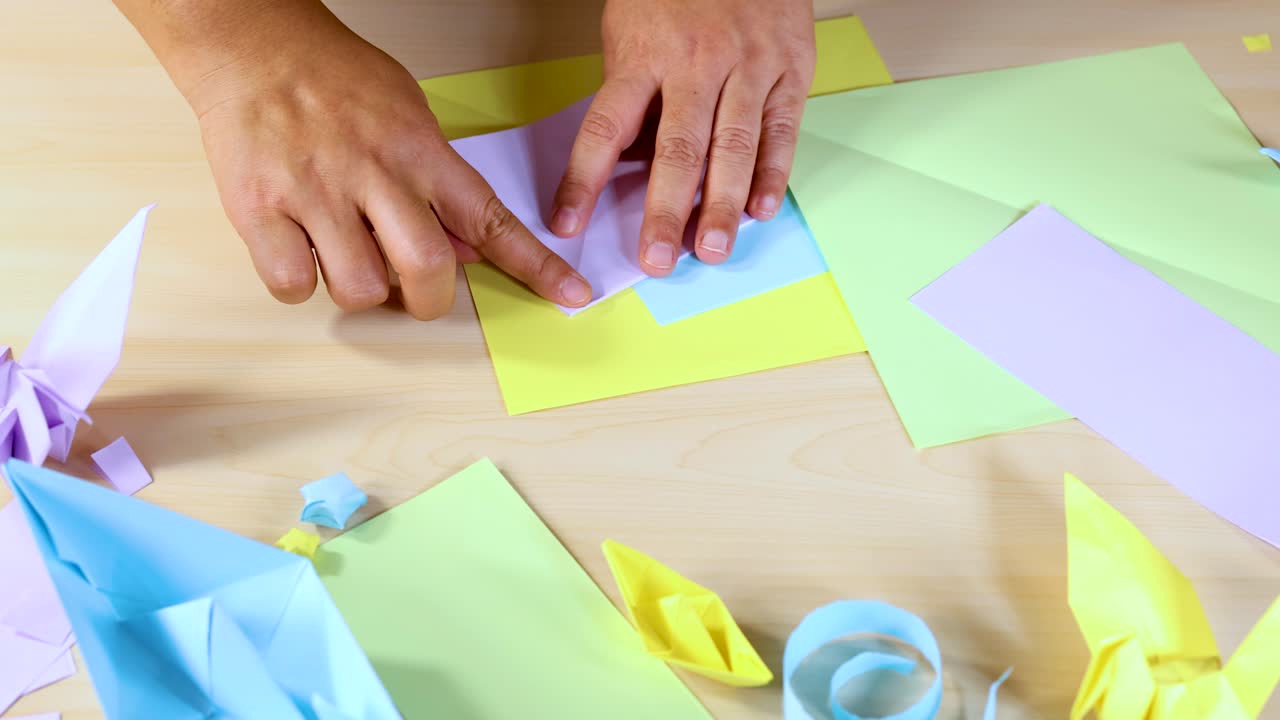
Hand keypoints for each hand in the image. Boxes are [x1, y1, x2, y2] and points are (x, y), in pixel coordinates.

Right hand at [121, 1, 591, 317]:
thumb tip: (465, 250)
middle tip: (415, 291)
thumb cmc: (333, 78)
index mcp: (418, 151)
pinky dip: (300, 283)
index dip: (535, 265)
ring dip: (360, 290)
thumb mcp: (407, 114)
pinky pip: (293, 283)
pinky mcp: (257, 208)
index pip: (490, 218)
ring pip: (360, 287)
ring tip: (344, 254)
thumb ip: (437, 183)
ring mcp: (314, 192)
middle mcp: (373, 173)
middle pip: (427, 270)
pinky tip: (299, 250)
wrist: (250, 42)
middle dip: (429, 300)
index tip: (571, 296)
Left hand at [550, 0, 815, 275]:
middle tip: (656, 261)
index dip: (584, 180)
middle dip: (665, 211)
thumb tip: (628, 164)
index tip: (567, 223)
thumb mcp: (630, 28)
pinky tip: (760, 211)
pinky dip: (773, 174)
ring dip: (721, 206)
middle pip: (677, 148)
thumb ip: (632, 94)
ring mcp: (750, 65)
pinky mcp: (791, 68)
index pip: (605, 127)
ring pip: (734, 146)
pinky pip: (781, 130)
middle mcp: (697, 63)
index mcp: (644, 53)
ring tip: (710, 250)